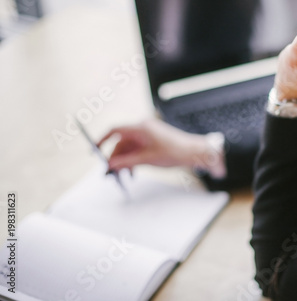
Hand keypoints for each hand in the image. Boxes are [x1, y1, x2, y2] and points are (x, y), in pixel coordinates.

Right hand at [97, 119, 217, 172]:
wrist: (195, 152)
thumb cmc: (175, 152)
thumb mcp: (148, 159)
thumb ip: (127, 162)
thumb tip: (111, 166)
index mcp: (141, 127)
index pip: (115, 130)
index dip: (102, 140)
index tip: (94, 151)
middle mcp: (143, 128)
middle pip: (121, 142)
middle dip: (115, 157)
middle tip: (111, 172)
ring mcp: (148, 134)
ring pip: (129, 147)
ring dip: (125, 160)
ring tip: (124, 175)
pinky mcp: (153, 140)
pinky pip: (137, 149)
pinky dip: (133, 159)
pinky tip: (133, 171)